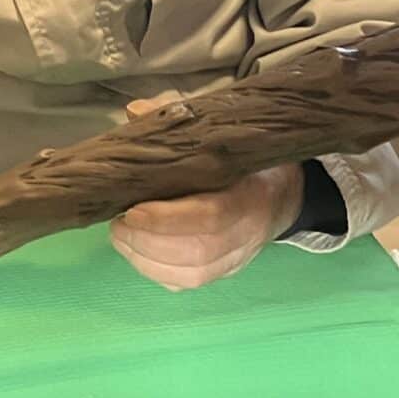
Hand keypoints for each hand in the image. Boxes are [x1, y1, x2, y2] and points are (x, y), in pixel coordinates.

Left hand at [110, 103, 302, 291]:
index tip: (131, 210)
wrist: (282, 192)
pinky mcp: (226, 272)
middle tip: (116, 223)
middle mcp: (249, 231)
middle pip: (198, 251)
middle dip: (149, 242)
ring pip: (194, 274)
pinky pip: (190, 284)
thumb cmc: (244, 159)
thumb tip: (135, 113)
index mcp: (252, 191)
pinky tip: (137, 254)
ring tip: (120, 237)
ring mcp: (239, 256)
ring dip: (147, 260)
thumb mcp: (221, 134)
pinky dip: (157, 273)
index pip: (211, 216)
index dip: (168, 220)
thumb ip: (179, 121)